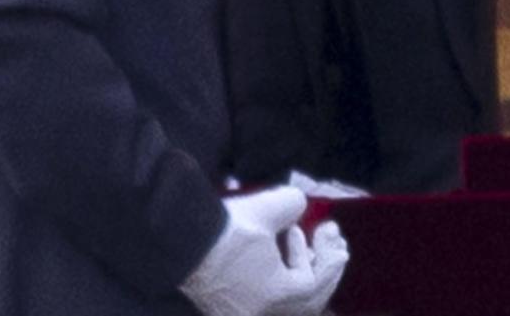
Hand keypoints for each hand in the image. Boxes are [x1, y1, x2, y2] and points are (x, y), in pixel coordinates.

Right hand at [181, 186, 343, 315]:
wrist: (178, 241)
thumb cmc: (225, 228)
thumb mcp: (269, 207)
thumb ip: (295, 205)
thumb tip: (301, 205)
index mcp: (275, 295)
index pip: (312, 282)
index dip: (324, 255)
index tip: (327, 230)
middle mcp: (259, 312)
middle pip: (305, 302)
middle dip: (321, 270)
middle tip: (331, 244)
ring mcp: (240, 313)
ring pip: (284, 305)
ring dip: (299, 275)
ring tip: (300, 245)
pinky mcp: (224, 309)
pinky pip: (263, 303)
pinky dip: (277, 283)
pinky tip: (272, 254)